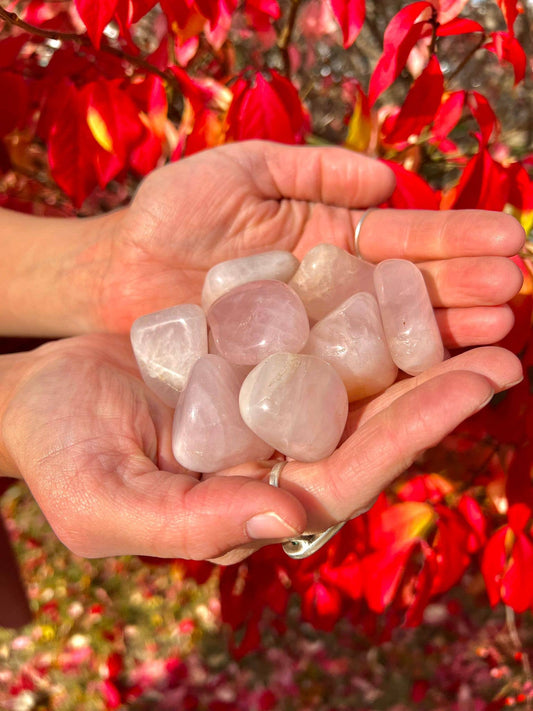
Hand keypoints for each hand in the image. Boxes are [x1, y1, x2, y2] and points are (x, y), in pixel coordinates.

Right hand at [1, 335, 521, 562]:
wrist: (34, 396)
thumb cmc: (60, 453)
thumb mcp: (107, 502)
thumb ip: (193, 521)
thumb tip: (285, 516)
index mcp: (252, 499)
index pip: (351, 472)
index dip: (417, 429)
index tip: (479, 384)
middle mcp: (273, 454)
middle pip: (371, 423)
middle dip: (439, 385)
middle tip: (507, 342)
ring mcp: (265, 404)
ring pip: (352, 378)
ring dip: (413, 342)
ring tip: (476, 302)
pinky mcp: (251, 359)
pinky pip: (314, 335)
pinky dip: (358, 311)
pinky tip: (397, 277)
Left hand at [92, 140, 524, 350]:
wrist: (112, 276)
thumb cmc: (167, 219)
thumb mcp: (235, 172)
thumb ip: (306, 170)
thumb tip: (383, 179)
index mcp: (324, 240)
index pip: (398, 240)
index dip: (450, 240)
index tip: (507, 241)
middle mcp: (327, 293)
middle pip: (403, 291)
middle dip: (460, 289)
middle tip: (513, 293)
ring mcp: (309, 338)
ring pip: (384, 337)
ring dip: (440, 333)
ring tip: (494, 331)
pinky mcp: (282, 378)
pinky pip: (338, 378)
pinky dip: (384, 378)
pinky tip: (430, 376)